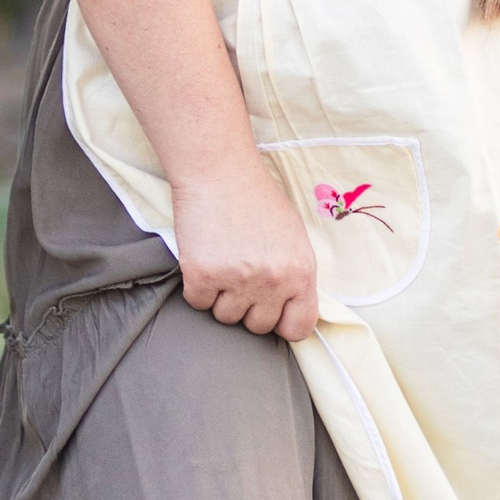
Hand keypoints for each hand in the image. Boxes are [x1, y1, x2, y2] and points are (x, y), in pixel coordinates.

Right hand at [170, 154, 319, 343]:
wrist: (220, 172)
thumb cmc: (258, 200)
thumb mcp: (294, 239)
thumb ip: (295, 277)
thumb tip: (290, 310)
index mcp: (301, 272)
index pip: (299, 328)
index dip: (283, 323)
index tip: (272, 313)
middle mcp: (272, 281)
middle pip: (257, 326)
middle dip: (248, 307)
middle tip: (241, 275)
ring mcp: (237, 280)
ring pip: (225, 317)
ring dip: (221, 297)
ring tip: (223, 263)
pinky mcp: (203, 275)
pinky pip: (198, 302)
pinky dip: (198, 287)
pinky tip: (205, 259)